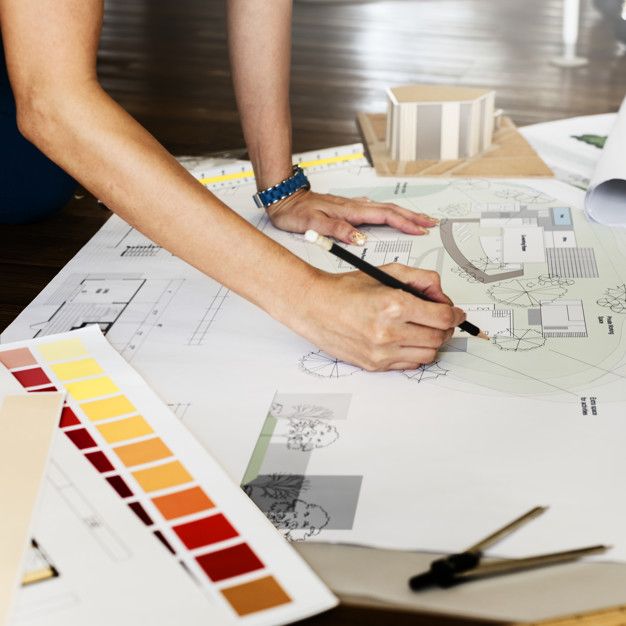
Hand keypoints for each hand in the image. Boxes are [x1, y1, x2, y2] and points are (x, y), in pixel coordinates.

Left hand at [266, 189, 438, 244]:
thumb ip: (337, 230)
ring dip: (404, 214)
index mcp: (350, 211)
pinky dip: (389, 213)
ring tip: (419, 219)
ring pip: (385, 209)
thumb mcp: (314, 224)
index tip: (421, 229)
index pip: (385, 217)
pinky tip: (390, 215)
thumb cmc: (295, 212)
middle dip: (413, 216)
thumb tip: (360, 238)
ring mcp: (352, 206)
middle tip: (431, 222)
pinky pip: (375, 209)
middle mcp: (354, 206)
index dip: (405, 223)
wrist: (283, 198)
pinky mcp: (347, 207)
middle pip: (391, 210)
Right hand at [290, 264, 465, 370]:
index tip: (456, 312)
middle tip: (440, 320)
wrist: (313, 307)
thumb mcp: (386, 272)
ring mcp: (381, 352)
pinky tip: (406, 340)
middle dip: (445, 328)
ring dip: (431, 342)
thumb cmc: (345, 289)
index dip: (455, 314)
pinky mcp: (374, 365)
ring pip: (428, 354)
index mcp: (393, 305)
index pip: (442, 317)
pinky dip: (414, 353)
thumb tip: (442, 296)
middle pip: (438, 338)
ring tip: (422, 330)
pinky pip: (409, 365)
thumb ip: (421, 279)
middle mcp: (388, 332)